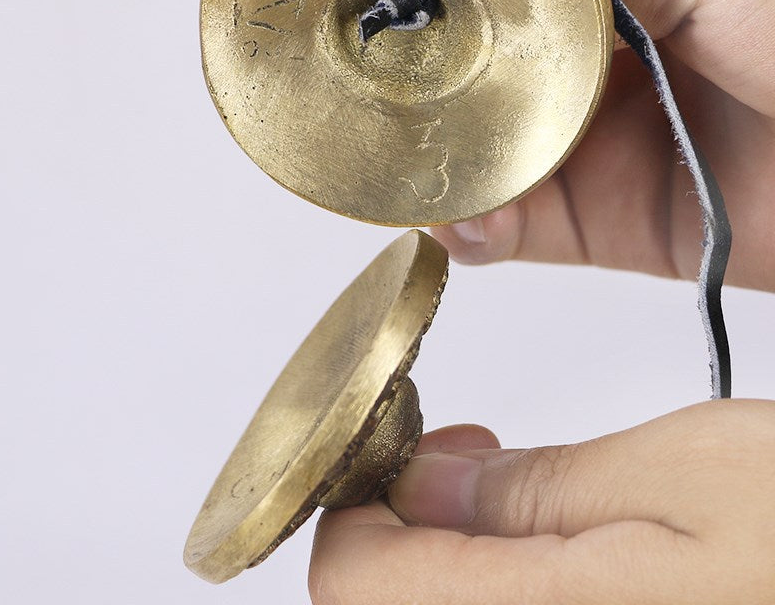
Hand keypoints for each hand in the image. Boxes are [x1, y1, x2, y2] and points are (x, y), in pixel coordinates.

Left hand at [310, 400, 774, 603]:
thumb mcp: (676, 476)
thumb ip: (531, 492)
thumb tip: (422, 482)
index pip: (351, 578)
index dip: (357, 494)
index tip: (401, 439)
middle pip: (385, 604)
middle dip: (402, 522)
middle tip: (462, 458)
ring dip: (445, 553)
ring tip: (509, 488)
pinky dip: (497, 580)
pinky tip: (551, 546)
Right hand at [431, 0, 774, 291]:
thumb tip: (468, 3)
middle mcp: (603, 20)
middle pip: (479, 42)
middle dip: (430, 72)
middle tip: (378, 94)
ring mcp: (595, 119)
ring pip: (488, 137)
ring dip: (448, 158)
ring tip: (414, 173)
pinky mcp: (605, 208)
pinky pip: (520, 215)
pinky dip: (483, 224)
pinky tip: (465, 224)